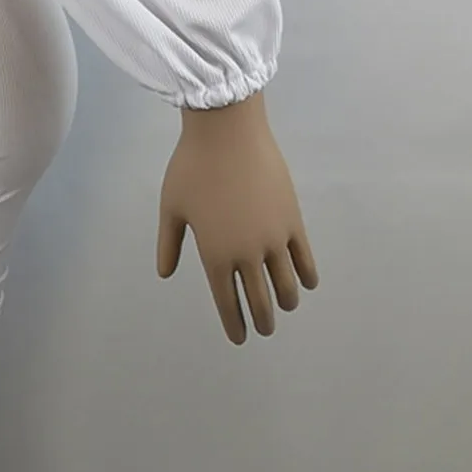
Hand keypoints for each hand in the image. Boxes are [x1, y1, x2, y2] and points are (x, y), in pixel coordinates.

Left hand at [156, 92, 317, 343]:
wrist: (227, 133)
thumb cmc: (191, 167)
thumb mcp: (171, 207)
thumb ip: (169, 244)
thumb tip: (165, 273)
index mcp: (214, 254)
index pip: (227, 301)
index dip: (234, 323)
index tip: (239, 338)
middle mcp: (247, 254)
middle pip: (260, 300)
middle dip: (261, 320)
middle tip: (262, 330)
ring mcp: (274, 239)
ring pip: (286, 285)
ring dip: (286, 302)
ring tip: (283, 308)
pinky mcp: (293, 221)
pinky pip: (304, 258)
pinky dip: (307, 276)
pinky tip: (306, 284)